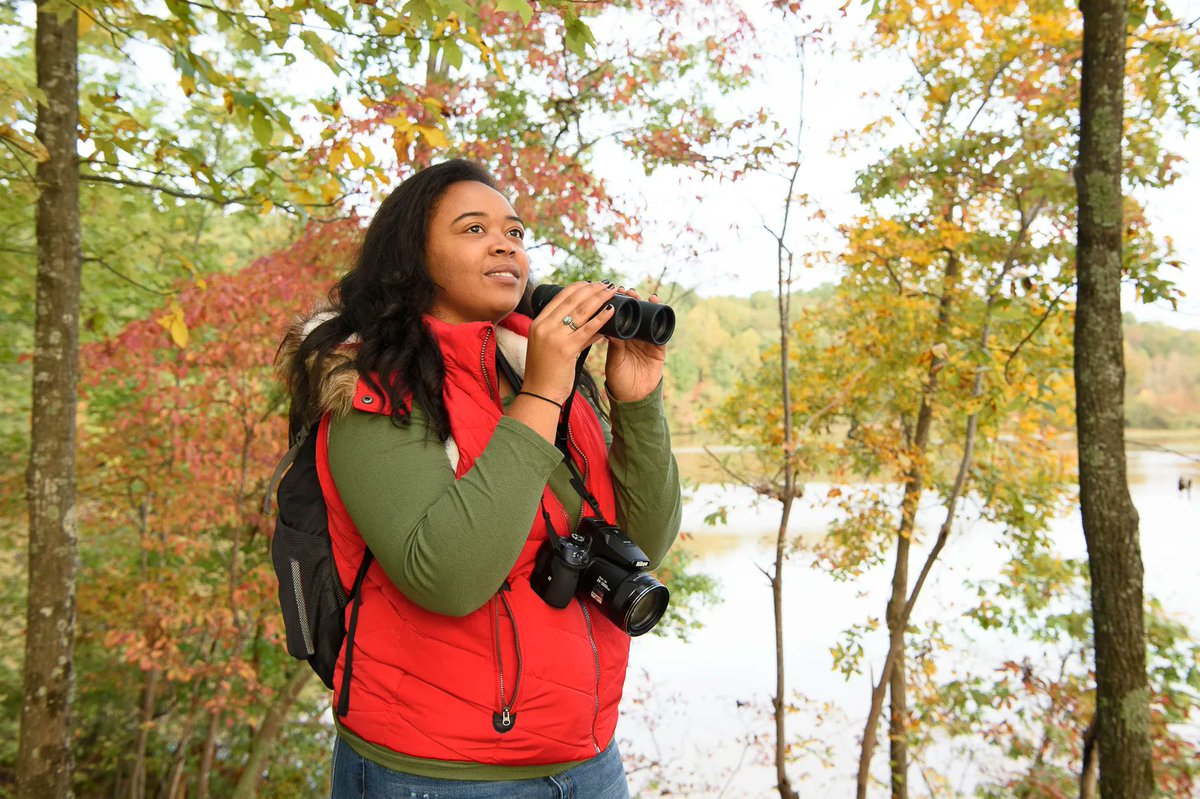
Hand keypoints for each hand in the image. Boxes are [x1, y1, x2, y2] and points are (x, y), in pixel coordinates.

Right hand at [523, 281, 619, 402]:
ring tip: (612, 291)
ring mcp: (554, 337)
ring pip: (581, 311)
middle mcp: (544, 326)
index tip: (591, 282)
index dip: (577, 287)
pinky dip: (601, 318)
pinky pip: (588, 329)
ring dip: (599, 298)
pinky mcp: (566, 348)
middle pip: (572, 300)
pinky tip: (611, 311)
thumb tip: (590, 322)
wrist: (539, 394)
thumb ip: (567, 333)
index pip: (559, 298)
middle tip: (606, 283)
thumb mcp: (550, 347)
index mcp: (538, 323)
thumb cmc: (545, 373)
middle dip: (591, 289)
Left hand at [605, 287, 665, 401]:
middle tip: (628, 291)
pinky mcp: (659, 346)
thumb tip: (610, 326)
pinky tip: (658, 305)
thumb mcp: (614, 360)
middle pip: (635, 312)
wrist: (634, 396)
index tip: (615, 293)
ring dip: (647, 304)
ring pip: (649, 317)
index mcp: (620, 337)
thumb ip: (615, 345)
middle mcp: (634, 335)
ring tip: (644, 295)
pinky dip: (662, 316)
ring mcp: (647, 340)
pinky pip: (662, 329)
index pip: (620, 315)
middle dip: (633, 299)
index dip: (619, 303)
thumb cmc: (619, 379)